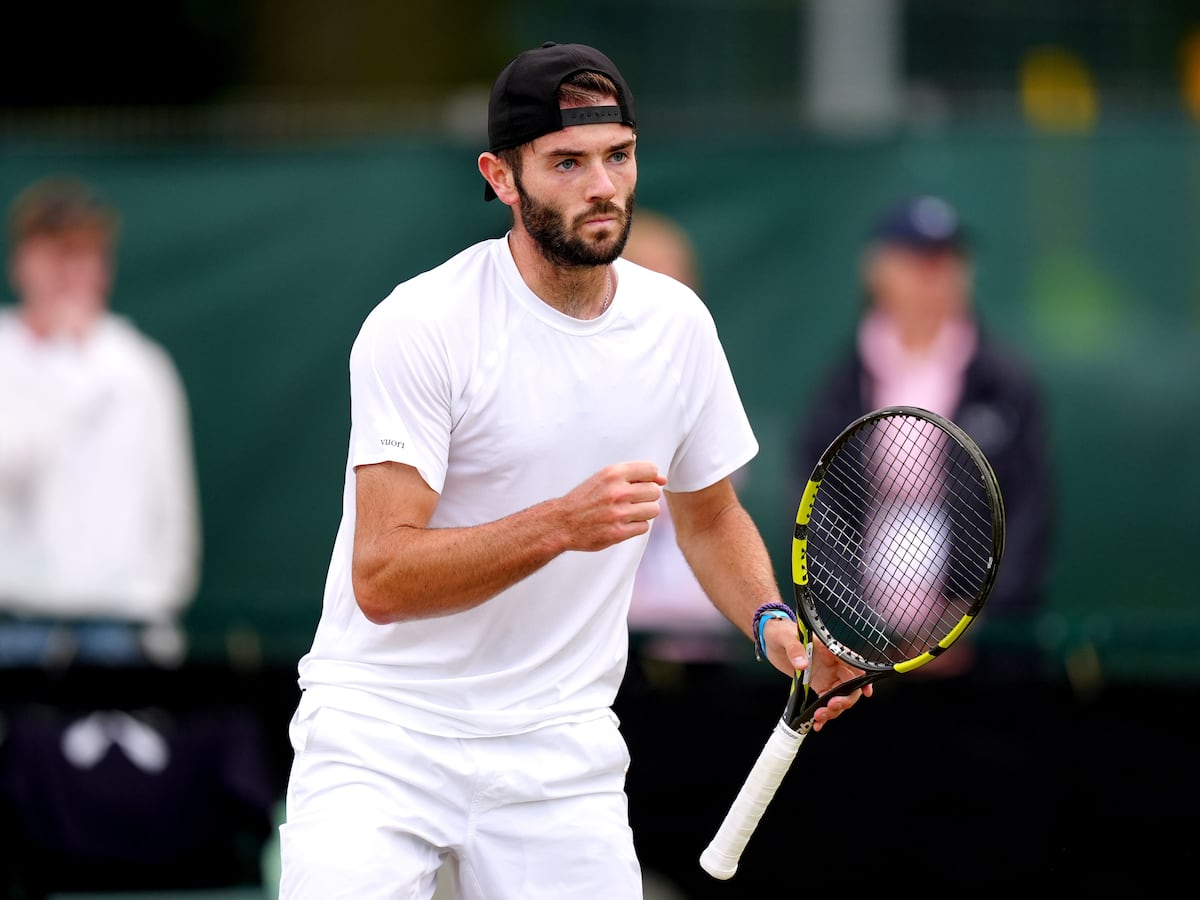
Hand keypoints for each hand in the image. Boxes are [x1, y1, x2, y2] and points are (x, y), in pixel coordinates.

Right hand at [555, 461, 666, 551]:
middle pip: (655, 491)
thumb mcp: (605, 478)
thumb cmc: (586, 499)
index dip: (649, 478)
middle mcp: (617, 491)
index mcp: (613, 473)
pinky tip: (622, 523)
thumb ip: (634, 475)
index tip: (639, 485)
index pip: (651, 470)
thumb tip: (663, 480)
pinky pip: (644, 527)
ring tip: (628, 512)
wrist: (562, 522)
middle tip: (631, 501)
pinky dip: (636, 526)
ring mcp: (618, 513)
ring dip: (644, 512)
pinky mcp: (618, 533)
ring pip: (654, 510)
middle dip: (647, 497)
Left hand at [763, 617, 871, 731]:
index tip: (865, 692)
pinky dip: (823, 715)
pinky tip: (817, 723)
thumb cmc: (782, 632)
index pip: (854, 664)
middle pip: (850, 686)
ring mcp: (827, 676)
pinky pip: (825, 702)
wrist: (771, 639)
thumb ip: (795, 649)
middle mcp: (833, 665)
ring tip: (818, 717)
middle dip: (844, 700)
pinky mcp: (818, 685)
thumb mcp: (787, 637)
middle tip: (831, 707)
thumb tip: (802, 664)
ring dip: (833, 711)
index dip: (863, 679)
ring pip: (839, 698)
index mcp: (831, 650)